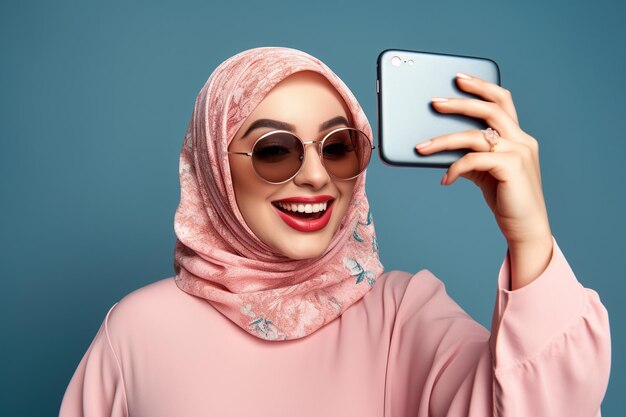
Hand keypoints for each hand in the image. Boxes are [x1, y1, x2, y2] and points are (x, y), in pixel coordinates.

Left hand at [415, 72, 552, 288]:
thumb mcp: (485, 173)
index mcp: (518, 136)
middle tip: (434, 102)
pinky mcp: (511, 167)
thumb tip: (439, 147)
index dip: (481, 86)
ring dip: (444, 139)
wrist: (526, 228)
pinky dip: (455, 167)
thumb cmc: (506, 199)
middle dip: (460, 101)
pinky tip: (445, 179)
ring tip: (421, 146)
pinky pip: (473, 159)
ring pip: (475, 134)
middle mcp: (522, 140)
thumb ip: (471, 156)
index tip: (459, 78)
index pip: (501, 101)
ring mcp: (519, 152)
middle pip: (490, 108)